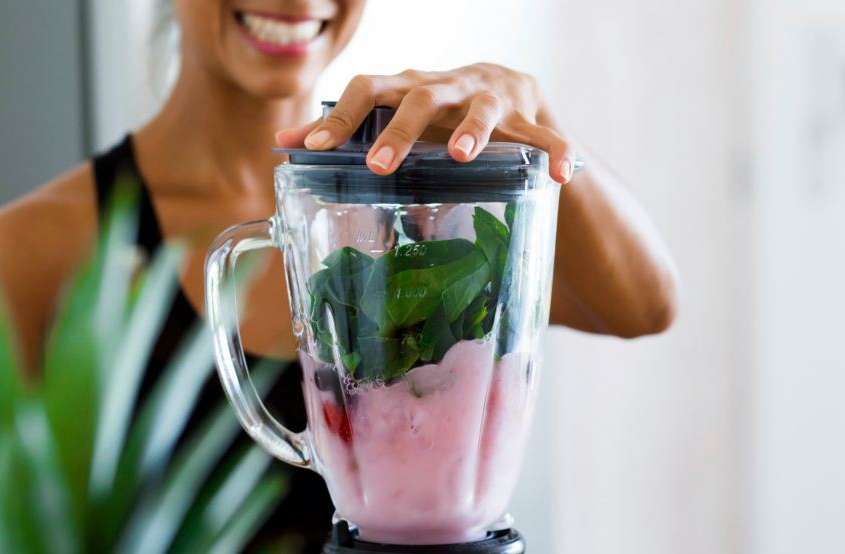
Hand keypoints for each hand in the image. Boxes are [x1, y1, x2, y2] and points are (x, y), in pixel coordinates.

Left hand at [275, 64, 577, 183]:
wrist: (506, 89)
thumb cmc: (434, 112)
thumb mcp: (392, 115)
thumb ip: (344, 131)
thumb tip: (282, 145)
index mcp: (407, 87)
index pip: (367, 90)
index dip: (340, 117)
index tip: (315, 148)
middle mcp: (446, 87)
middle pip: (419, 98)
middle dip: (399, 131)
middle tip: (381, 166)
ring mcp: (490, 98)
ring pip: (482, 108)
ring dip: (472, 130)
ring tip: (462, 156)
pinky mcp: (529, 116)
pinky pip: (546, 135)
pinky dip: (556, 152)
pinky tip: (562, 175)